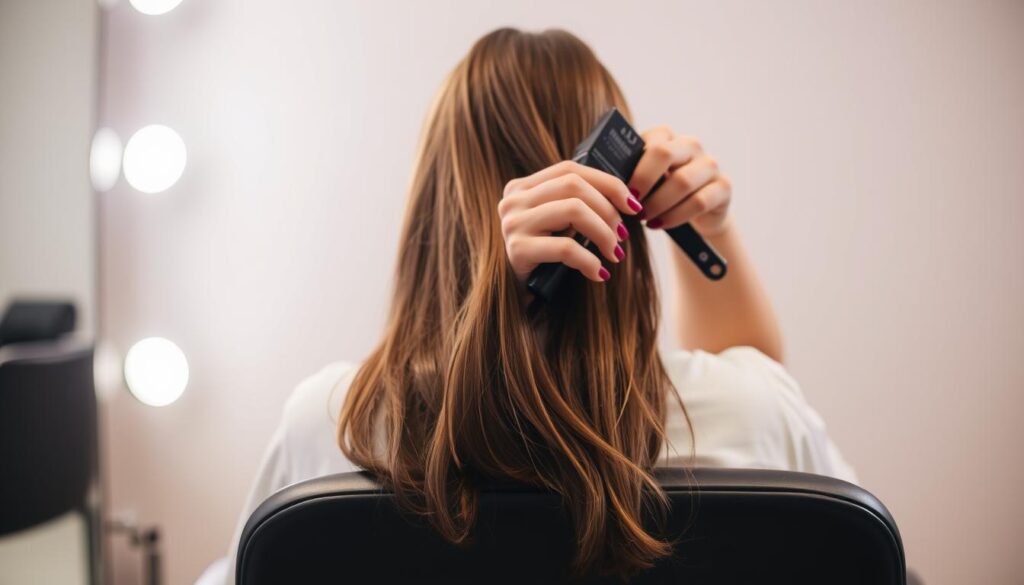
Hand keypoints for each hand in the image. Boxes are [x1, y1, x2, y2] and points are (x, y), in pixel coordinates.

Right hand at [498, 160, 643, 284]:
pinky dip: (590, 261)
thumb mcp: (559, 224)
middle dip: (607, 210)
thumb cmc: (546, 257)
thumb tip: (628, 199)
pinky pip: (566, 248)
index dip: (607, 183)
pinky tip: (599, 273)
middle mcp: (513, 200)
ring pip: (573, 210)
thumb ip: (577, 203)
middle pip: (573, 186)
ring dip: (603, 233)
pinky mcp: (517, 250)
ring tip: (614, 253)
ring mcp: (513, 223)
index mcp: (523, 187)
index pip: (570, 170)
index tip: (632, 205)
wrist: (521, 294)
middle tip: (622, 235)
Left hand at [628, 128, 731, 236]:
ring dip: (659, 204)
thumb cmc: (658, 192)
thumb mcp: (642, 180)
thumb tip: (602, 180)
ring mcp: (710, 164)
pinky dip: (675, 216)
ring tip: (644, 219)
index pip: (651, 140)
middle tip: (632, 204)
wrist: (694, 213)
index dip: (635, 166)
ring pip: (682, 181)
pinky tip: (660, 224)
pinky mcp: (723, 186)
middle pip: (665, 154)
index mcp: (666, 136)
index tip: (622, 189)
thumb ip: (626, 173)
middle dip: (644, 181)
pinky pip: (699, 202)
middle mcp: (690, 145)